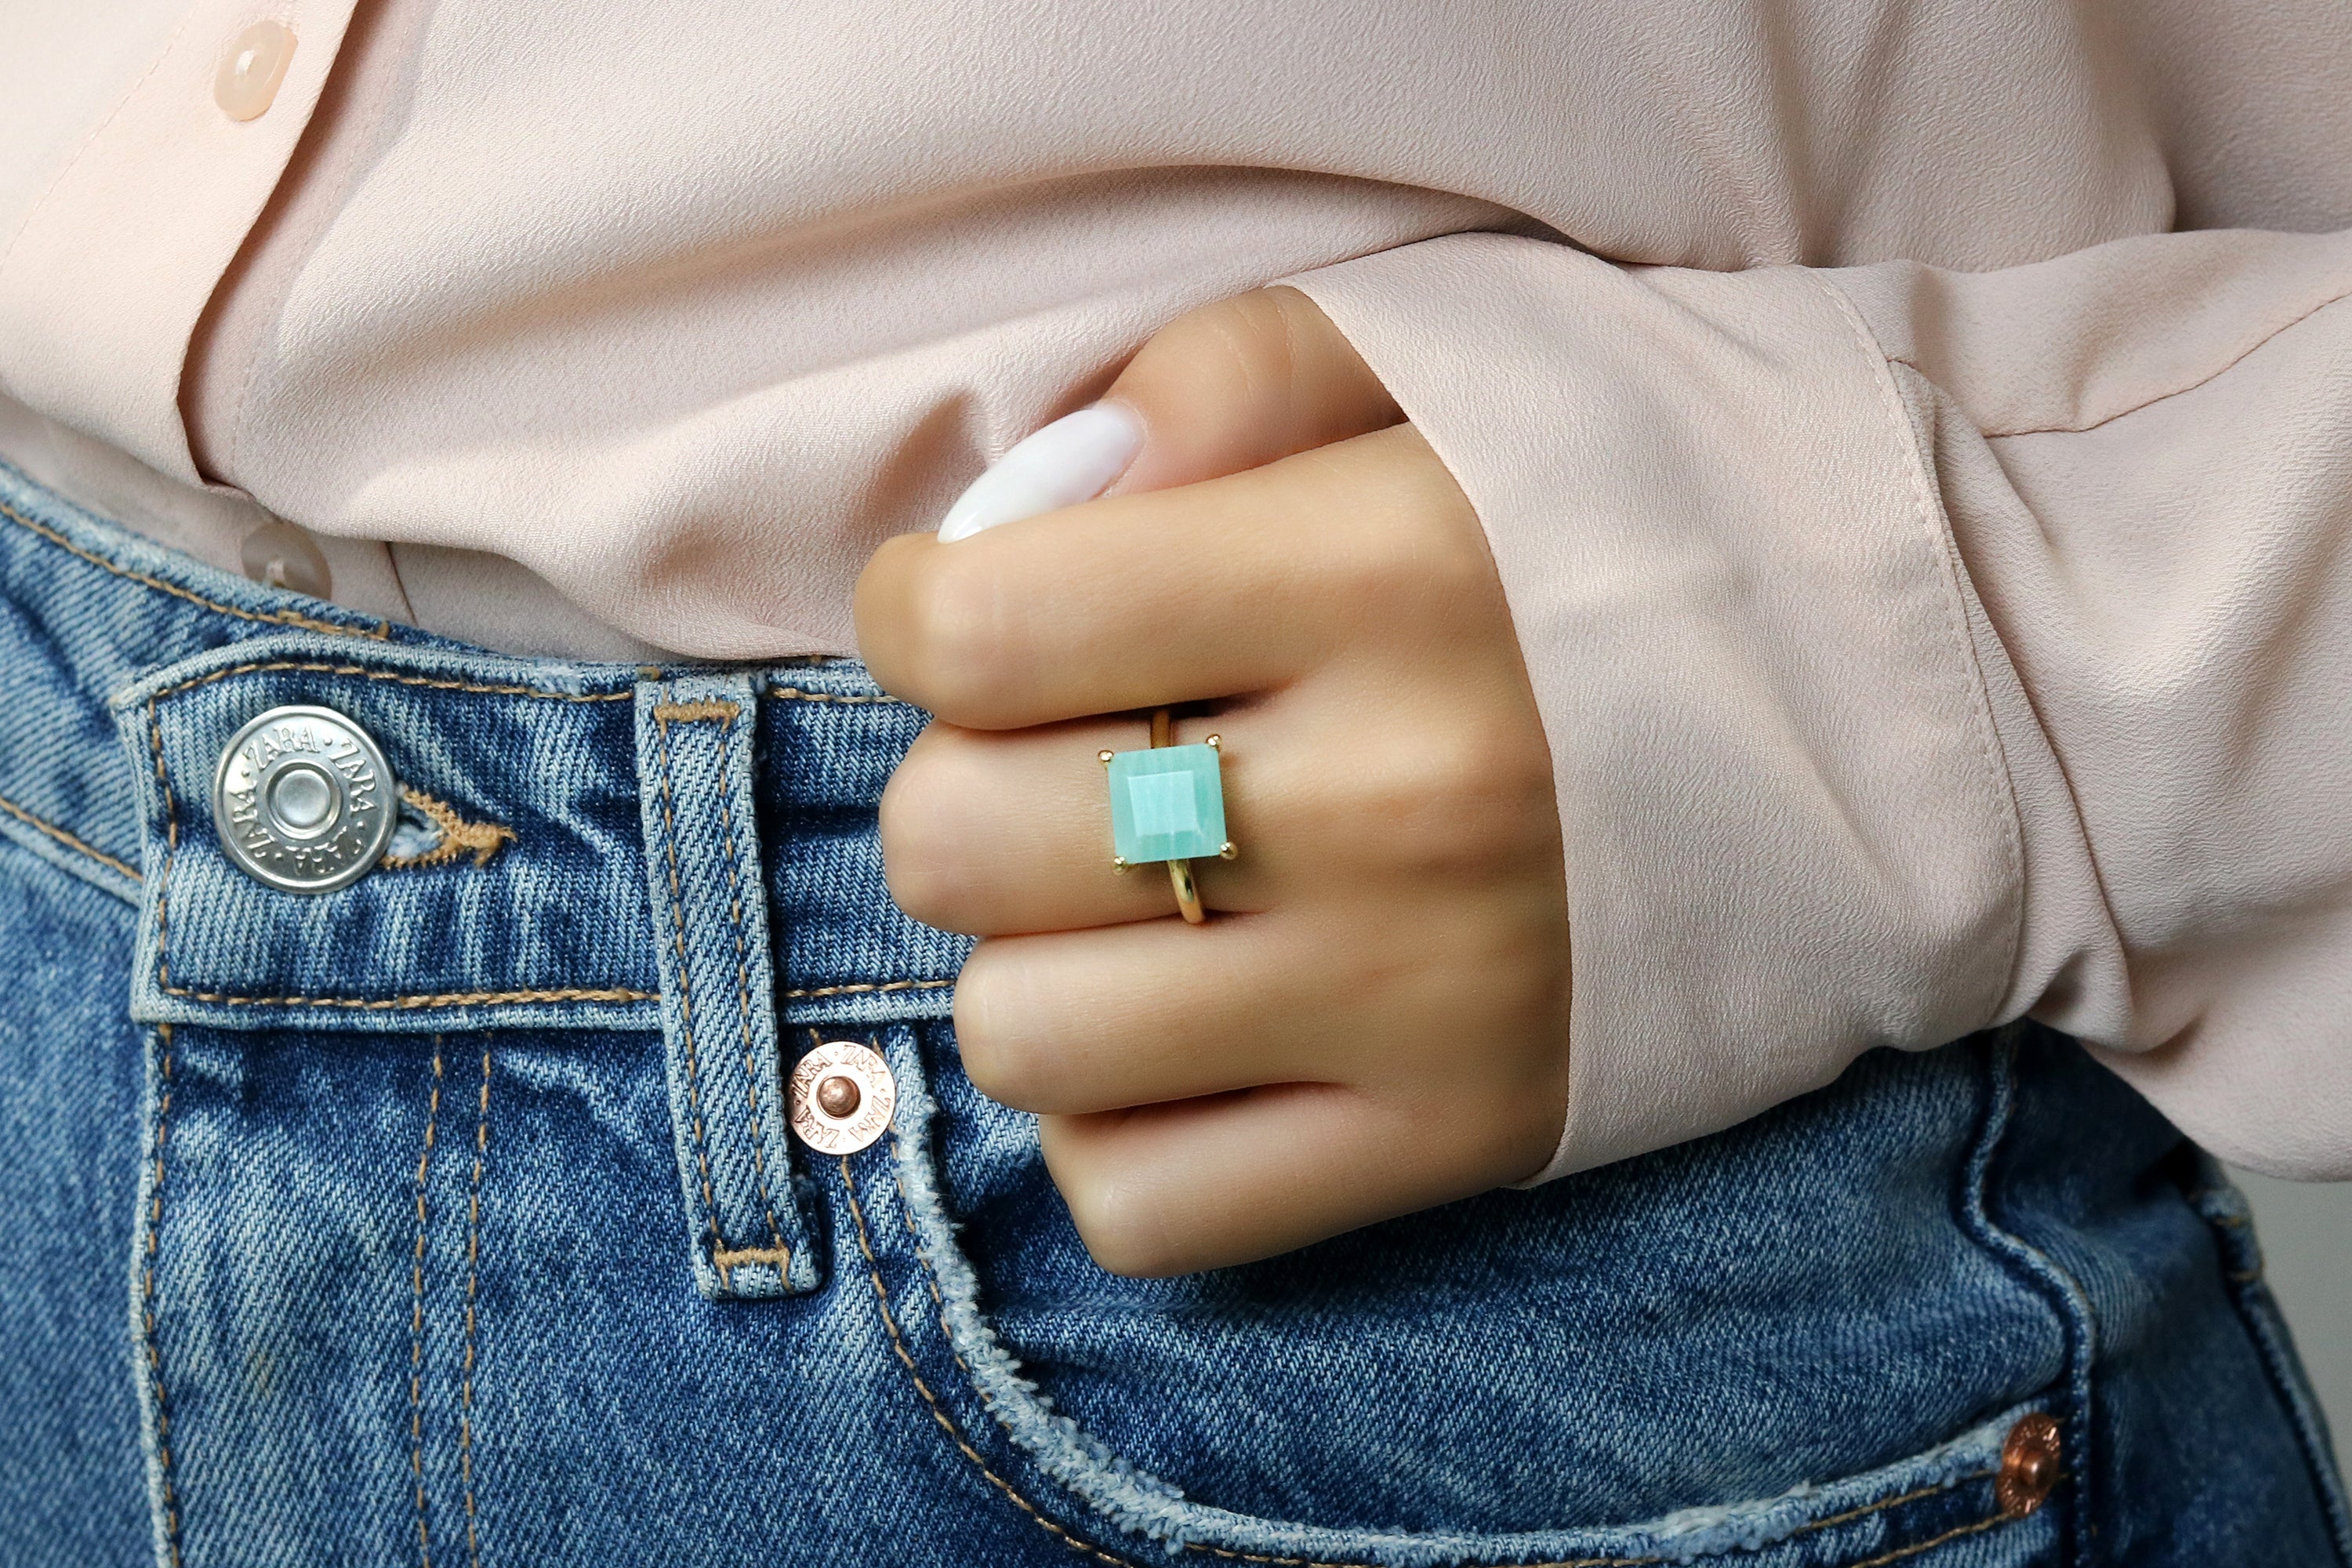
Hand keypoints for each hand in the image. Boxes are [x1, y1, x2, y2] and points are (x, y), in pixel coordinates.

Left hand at [855, 288, 1569, 1275]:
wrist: (1921, 694)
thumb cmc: (1654, 503)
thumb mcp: (1454, 363)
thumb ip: (1217, 380)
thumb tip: (1017, 505)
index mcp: (1375, 575)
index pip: (984, 633)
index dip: (917, 613)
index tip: (964, 611)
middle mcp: (1387, 803)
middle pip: (963, 847)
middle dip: (961, 784)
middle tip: (1062, 753)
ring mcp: (1418, 999)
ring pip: (1028, 1039)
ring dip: (1030, 958)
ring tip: (1128, 896)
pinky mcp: (1456, 1139)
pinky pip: (1149, 1205)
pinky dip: (1115, 1125)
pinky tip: (1181, 1032)